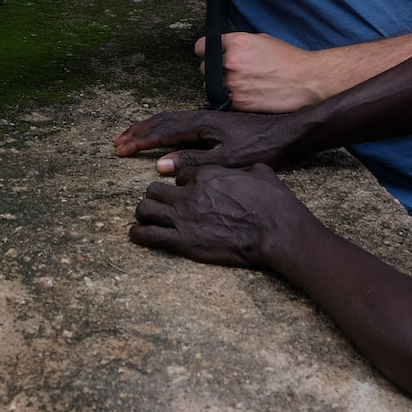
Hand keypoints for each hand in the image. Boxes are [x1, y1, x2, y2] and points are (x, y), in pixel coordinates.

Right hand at [112, 104, 310, 174]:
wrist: (287, 133)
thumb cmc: (260, 148)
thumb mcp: (226, 161)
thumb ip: (193, 163)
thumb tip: (160, 165)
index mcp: (200, 124)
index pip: (161, 132)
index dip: (139, 141)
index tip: (120, 150)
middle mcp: (200, 117)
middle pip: (160, 121)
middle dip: (137, 132)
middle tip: (116, 143)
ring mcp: (207, 118)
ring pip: (169, 119)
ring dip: (148, 127)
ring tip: (132, 136)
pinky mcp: (214, 122)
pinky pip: (179, 121)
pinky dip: (163, 126)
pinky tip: (163, 134)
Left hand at [128, 163, 310, 269]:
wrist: (276, 230)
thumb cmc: (274, 203)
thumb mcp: (261, 173)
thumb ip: (246, 170)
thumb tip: (249, 172)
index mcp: (206, 174)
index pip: (178, 175)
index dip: (180, 184)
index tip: (183, 193)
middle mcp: (189, 193)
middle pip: (154, 190)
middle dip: (156, 198)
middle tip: (159, 206)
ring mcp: (183, 217)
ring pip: (145, 209)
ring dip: (144, 214)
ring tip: (144, 220)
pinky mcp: (183, 241)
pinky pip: (149, 235)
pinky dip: (138, 235)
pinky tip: (135, 234)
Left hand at [195, 31, 332, 112]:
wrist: (306, 80)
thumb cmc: (288, 58)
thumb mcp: (261, 40)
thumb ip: (238, 44)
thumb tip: (224, 48)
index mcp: (236, 42)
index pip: (202, 46)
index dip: (204, 51)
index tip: (206, 54)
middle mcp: (231, 62)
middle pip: (205, 67)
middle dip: (214, 69)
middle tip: (230, 71)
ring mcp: (233, 83)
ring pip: (212, 86)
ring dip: (221, 85)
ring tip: (239, 84)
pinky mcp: (239, 102)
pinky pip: (223, 100)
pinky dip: (230, 98)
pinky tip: (244, 93)